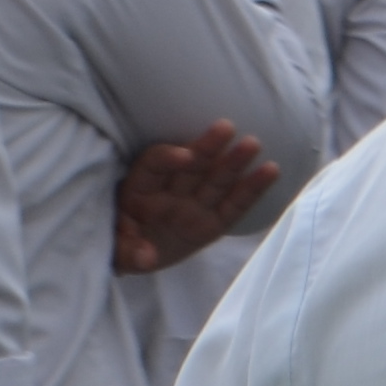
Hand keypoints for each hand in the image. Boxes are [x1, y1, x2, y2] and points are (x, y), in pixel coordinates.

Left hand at [112, 122, 277, 272]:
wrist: (135, 255)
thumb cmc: (121, 244)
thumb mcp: (115, 251)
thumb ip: (127, 252)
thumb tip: (147, 257)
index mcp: (140, 189)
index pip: (155, 164)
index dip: (168, 157)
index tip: (184, 157)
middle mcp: (171, 191)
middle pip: (191, 165)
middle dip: (208, 148)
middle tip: (226, 128)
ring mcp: (194, 205)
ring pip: (215, 179)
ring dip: (234, 162)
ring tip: (253, 143)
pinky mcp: (212, 223)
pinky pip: (234, 206)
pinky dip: (252, 190)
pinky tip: (271, 170)